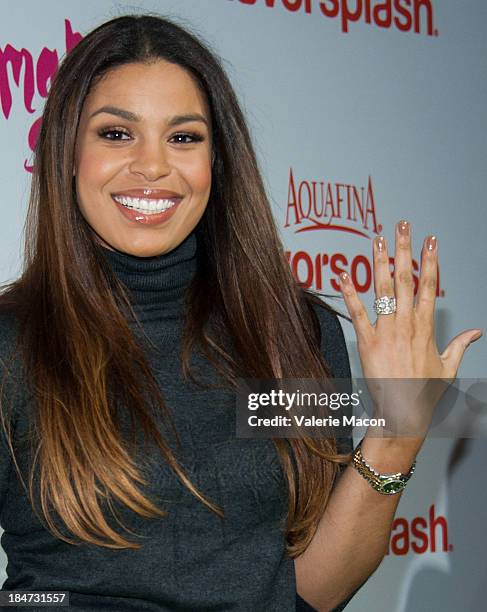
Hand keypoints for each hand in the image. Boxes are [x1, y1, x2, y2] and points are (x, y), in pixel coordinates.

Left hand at [338, 220, 481, 435]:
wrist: (404, 413)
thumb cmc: (424, 392)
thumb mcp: (447, 367)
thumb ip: (461, 345)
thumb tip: (477, 332)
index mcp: (426, 327)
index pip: (429, 285)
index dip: (430, 260)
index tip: (431, 240)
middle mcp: (407, 324)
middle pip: (406, 279)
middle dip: (405, 250)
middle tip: (403, 226)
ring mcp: (387, 331)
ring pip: (383, 290)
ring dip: (379, 262)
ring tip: (377, 239)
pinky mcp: (367, 341)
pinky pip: (358, 313)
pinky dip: (350, 293)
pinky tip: (344, 274)